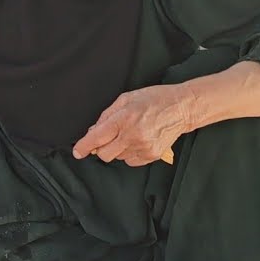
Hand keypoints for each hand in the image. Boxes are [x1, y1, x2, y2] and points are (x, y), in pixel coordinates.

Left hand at [72, 84, 195, 166]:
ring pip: (117, 157)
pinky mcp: (151, 155)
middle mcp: (132, 135)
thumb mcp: (125, 99)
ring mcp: (143, 147)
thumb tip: (92, 131)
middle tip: (108, 137)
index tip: (78, 152)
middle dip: (101, 147)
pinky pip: (130, 161)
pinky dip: (129, 153)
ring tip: (130, 134)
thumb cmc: (153, 100)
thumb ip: (106, 116)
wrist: (182, 108)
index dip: (84, 146)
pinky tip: (137, 141)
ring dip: (117, 148)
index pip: (97, 138)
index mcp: (124, 119)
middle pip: (104, 154)